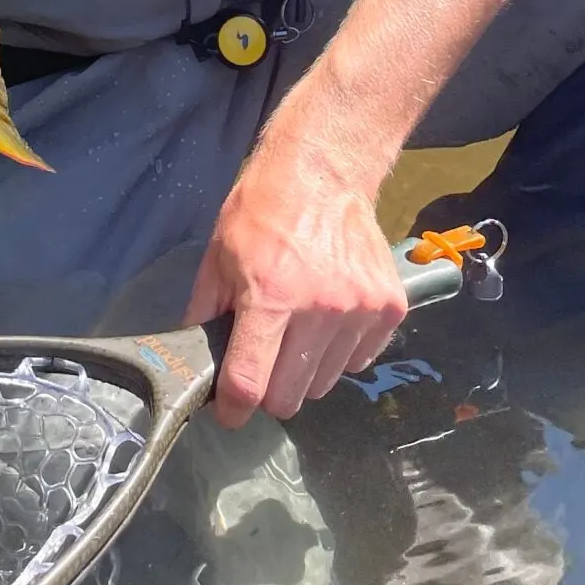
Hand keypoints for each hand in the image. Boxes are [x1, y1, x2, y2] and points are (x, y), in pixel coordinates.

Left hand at [186, 144, 407, 427]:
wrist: (323, 171)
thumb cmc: (263, 209)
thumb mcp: (218, 254)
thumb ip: (205, 312)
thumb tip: (195, 361)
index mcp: (270, 297)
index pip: (250, 383)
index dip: (234, 409)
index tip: (229, 413)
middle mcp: (320, 310)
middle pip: (290, 396)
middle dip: (270, 390)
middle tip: (264, 361)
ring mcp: (360, 310)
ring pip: (325, 382)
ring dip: (306, 370)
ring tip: (297, 330)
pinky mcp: (389, 308)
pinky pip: (358, 360)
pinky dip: (339, 352)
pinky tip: (328, 319)